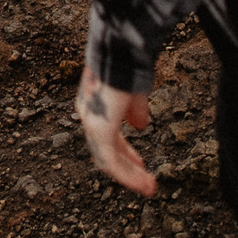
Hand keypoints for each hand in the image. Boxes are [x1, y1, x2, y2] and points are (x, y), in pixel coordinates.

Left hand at [76, 66, 154, 195]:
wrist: (121, 49)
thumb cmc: (126, 62)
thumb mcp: (132, 89)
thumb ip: (133, 109)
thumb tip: (140, 126)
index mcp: (95, 103)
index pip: (107, 135)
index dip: (125, 152)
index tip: (140, 165)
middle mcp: (89, 113)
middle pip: (106, 150)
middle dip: (128, 168)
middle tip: (146, 184)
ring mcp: (92, 121)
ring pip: (108, 160)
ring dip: (130, 176)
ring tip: (148, 188)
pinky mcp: (99, 128)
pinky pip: (110, 160)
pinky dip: (127, 175)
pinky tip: (142, 183)